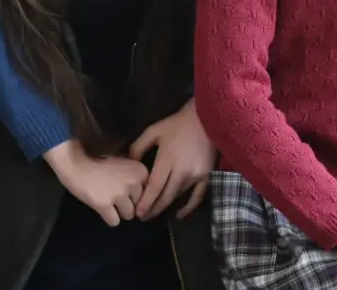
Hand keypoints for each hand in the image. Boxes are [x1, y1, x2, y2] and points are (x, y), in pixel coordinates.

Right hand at [44, 139, 148, 226]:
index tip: (126, 190)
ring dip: (119, 211)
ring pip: (128, 215)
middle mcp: (134, 183)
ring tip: (108, 202)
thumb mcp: (122, 163)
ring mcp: (119, 194)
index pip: (147, 192)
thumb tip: (142, 196)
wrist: (75, 161)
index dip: (136, 193)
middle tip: (114, 195)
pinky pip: (114, 222)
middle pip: (138, 205)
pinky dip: (108, 218)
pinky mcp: (105, 205)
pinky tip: (101, 208)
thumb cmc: (98, 159)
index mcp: (141, 170)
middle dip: (128, 203)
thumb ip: (134, 176)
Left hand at [129, 98, 214, 219]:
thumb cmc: (177, 124)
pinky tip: (179, 214)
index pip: (154, 187)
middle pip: (165, 196)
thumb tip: (130, 163)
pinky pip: (197, 197)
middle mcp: (181, 171)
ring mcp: (196, 175)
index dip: (146, 202)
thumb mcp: (153, 131)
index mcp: (167, 159)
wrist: (205, 118)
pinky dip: (188, 208)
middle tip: (142, 217)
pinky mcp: (206, 176)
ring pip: (178, 196)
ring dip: (166, 206)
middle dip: (153, 209)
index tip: (137, 213)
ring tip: (154, 211)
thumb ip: (139, 146)